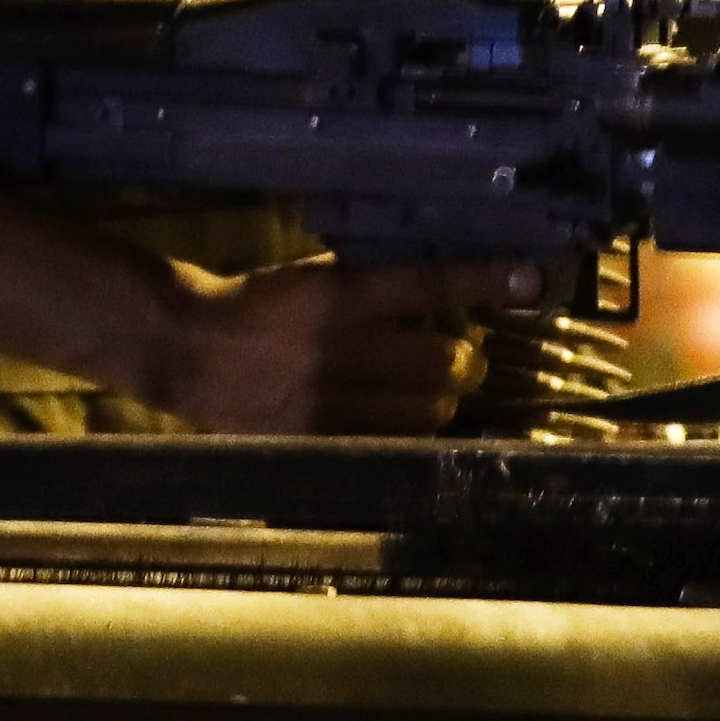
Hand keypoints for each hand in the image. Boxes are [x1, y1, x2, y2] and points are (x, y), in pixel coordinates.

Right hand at [141, 253, 545, 435]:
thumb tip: (449, 296)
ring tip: (426, 389)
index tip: (531, 279)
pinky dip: (408, 430)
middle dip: (465, 359)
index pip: (430, 284)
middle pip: (447, 361)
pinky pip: (394, 443)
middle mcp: (343, 349)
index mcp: (340, 296)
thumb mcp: (314, 277)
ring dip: (440, 399)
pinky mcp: (320, 440)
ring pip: (429, 410)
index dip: (487, 280)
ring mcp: (332, 402)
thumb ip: (374, 287)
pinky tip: (396, 417)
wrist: (188, 350)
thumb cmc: (258, 304)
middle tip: (460, 356)